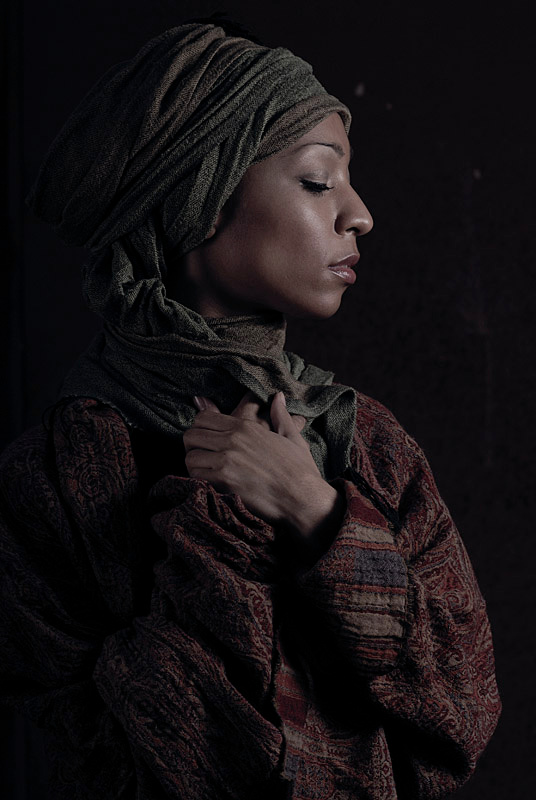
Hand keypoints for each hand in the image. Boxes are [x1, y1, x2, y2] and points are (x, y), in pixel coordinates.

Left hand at [183, 391, 344, 559]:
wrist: (303, 498)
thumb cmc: (300, 470)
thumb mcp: (292, 437)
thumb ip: (280, 415)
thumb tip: (278, 397)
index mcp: (245, 427)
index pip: (203, 418)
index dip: (200, 428)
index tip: (206, 440)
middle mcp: (232, 440)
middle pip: (191, 435)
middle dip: (193, 446)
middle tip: (202, 456)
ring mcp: (227, 460)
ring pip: (190, 456)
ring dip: (194, 465)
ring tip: (205, 472)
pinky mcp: (224, 481)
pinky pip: (194, 476)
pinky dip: (197, 481)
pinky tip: (209, 484)